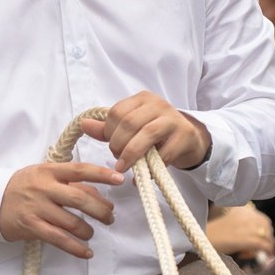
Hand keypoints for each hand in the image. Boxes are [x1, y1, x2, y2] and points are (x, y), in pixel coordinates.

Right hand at [0, 162, 123, 258]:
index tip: (119, 179)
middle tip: (110, 218)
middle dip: (100, 210)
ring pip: (71, 222)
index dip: (102, 174)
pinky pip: (59, 240)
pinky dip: (76, 248)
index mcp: (49, 171)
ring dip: (88, 230)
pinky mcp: (32, 227)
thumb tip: (99, 195)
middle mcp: (44, 188)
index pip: (80, 170)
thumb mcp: (45, 175)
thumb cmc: (25, 186)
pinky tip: (86, 252)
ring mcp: (37, 208)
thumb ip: (70, 183)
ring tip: (91, 233)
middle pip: (80, 199)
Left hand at [79, 91, 210, 173]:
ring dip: (131, 154)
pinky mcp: (185, 135)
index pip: (117, 112)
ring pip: (146, 134)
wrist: (190, 140)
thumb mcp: (131, 128)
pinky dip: (151, 168)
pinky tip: (144, 176)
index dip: (109, 132)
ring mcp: (173, 118)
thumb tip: (84, 125)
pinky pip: (164, 153)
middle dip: (118, 144)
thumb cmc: (156, 134)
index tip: (111, 146)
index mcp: (142, 99)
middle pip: (129, 123)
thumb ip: (108, 128)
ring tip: (123, 168)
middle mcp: (158, 104)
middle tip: (118, 160)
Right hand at [206, 204, 274, 261]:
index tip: (260, 239)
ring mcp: (250, 228)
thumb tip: (258, 236)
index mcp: (244, 210)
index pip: (264, 220)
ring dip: (265, 247)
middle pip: (268, 229)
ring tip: (253, 253)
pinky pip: (265, 246)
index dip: (265, 231)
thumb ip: (244, 224)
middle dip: (266, 239)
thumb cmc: (215, 232)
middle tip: (259, 248)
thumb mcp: (231, 221)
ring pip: (268, 238)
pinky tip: (261, 256)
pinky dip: (266, 252)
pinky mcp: (249, 239)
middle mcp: (249, 217)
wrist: (204, 238)